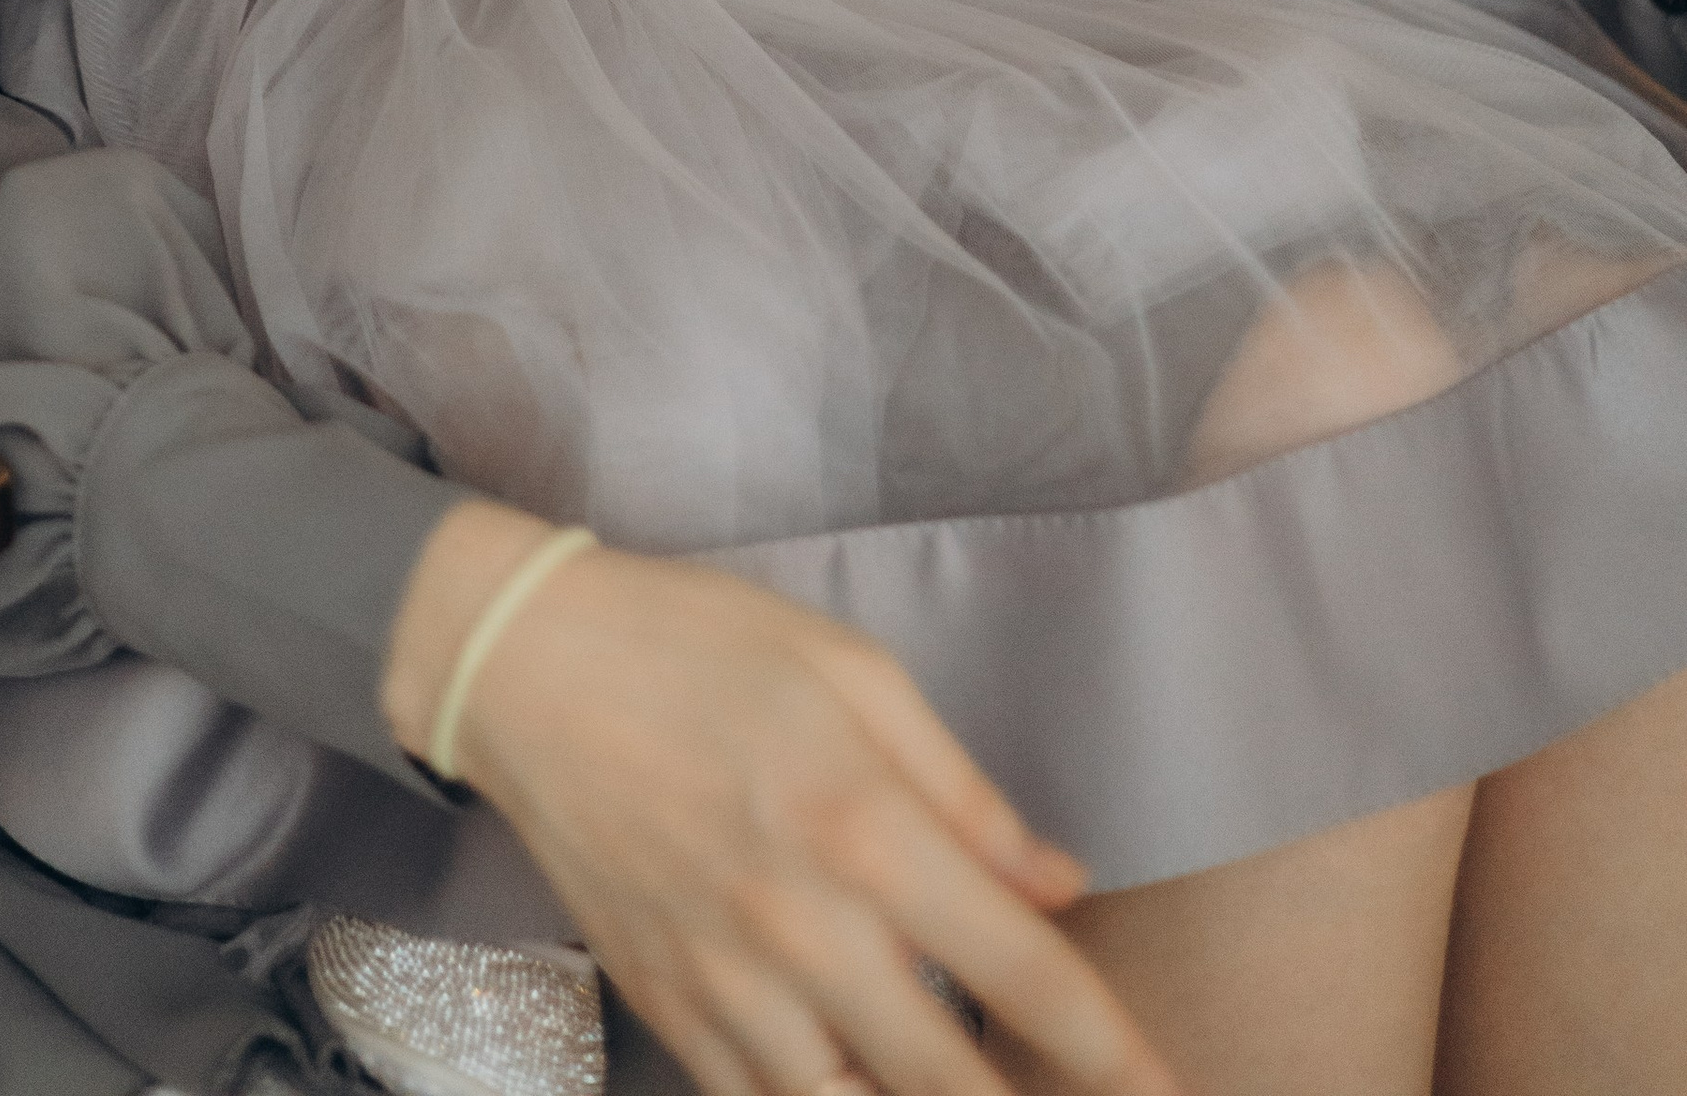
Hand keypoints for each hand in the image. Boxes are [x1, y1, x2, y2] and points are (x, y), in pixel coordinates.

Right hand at [384, 505, 1177, 1095]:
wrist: (522, 668)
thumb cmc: (695, 643)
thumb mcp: (849, 669)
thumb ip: (962, 789)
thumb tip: (1058, 884)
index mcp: (862, 825)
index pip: (1022, 974)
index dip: (1114, 1053)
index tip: (1172, 1089)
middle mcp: (801, 926)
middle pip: (949, 1081)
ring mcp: (726, 983)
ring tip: (968, 1085)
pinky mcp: (667, 1008)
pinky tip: (858, 1086)